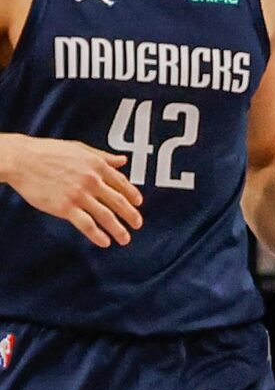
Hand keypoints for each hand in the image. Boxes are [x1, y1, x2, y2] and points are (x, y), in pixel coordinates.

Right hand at [0, 133, 142, 246]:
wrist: (20, 158)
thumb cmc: (46, 151)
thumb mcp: (78, 148)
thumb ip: (102, 156)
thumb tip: (122, 160)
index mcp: (97, 165)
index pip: (122, 183)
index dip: (133, 195)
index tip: (138, 204)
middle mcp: (92, 180)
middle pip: (119, 202)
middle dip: (131, 215)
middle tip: (138, 224)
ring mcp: (79, 194)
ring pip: (106, 216)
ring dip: (119, 230)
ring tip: (125, 238)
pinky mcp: (65, 207)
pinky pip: (87, 225)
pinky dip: (98, 235)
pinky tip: (104, 242)